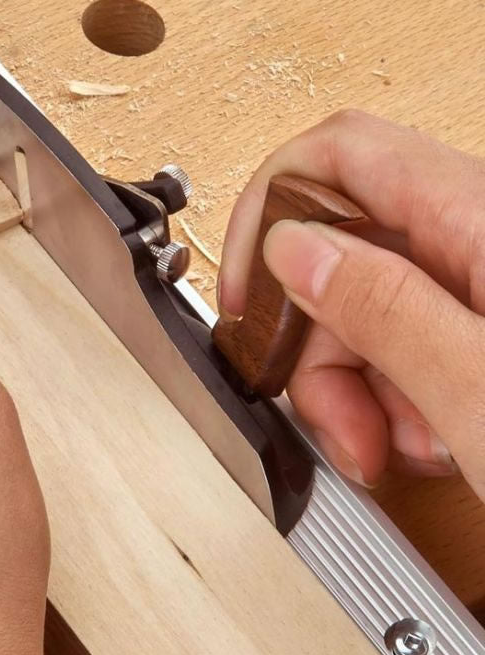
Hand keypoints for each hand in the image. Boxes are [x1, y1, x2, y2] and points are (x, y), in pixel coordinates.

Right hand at [219, 109, 484, 499]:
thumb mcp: (481, 393)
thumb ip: (384, 308)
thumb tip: (296, 249)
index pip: (343, 156)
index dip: (272, 211)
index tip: (245, 291)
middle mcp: (480, 240)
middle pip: (344, 252)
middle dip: (317, 344)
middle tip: (331, 416)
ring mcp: (478, 288)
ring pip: (364, 310)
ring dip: (352, 387)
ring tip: (389, 445)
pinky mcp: (477, 330)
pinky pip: (401, 345)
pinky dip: (389, 399)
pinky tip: (421, 438)